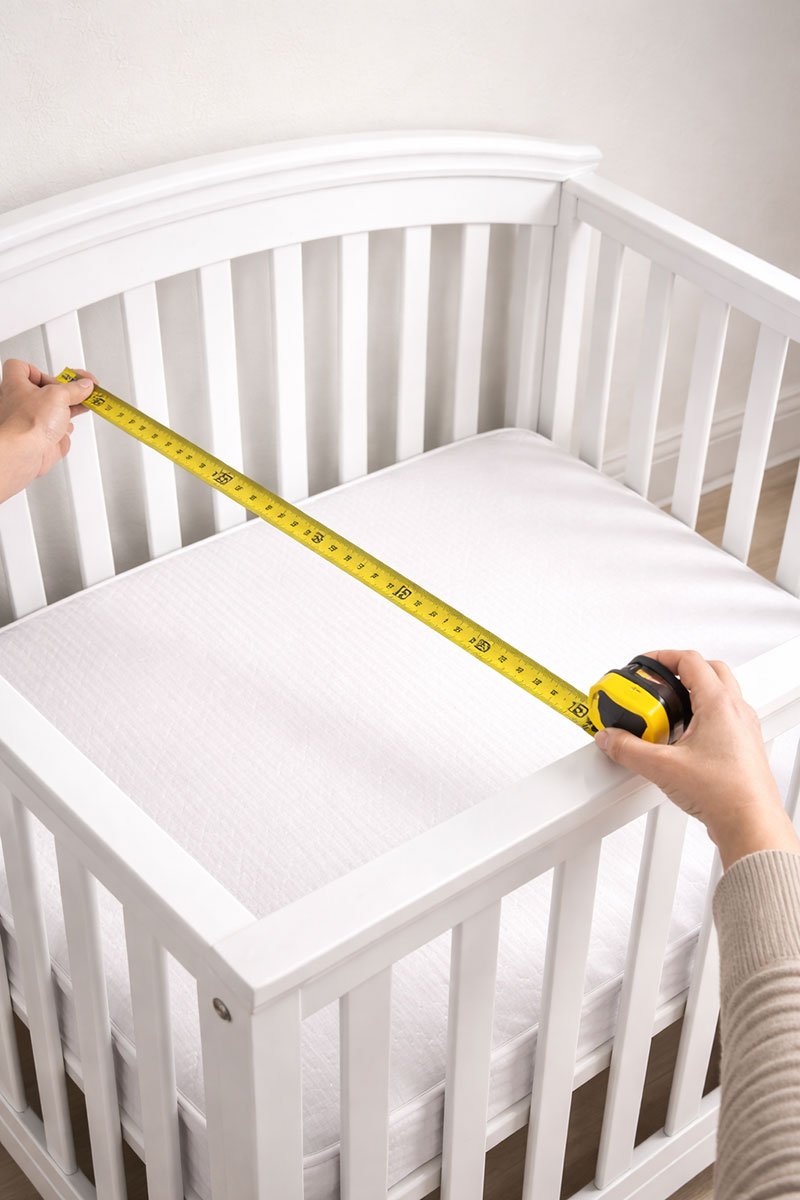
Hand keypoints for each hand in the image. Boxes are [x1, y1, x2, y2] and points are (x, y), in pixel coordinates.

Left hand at [0, 360, 97, 503]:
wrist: (26, 452)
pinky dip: (67, 425)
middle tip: (83, 387)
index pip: (22, 368)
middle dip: (66, 388)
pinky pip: (57, 427)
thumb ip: (74, 388)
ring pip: (53, 409)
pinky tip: (74, 423)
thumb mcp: (58, 395)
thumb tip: (84, 385)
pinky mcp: (42, 436)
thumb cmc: (27, 423)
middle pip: (45, 389)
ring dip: (70, 406)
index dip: (40, 370)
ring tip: (86, 402)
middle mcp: (21, 402)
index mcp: (16, 385)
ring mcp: (32, 420)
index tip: (58, 376)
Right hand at [594, 649, 799, 869]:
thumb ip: (628, 749)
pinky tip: (683, 738)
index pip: (690, 660)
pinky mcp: (744, 745)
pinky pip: (724, 716)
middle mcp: (736, 710)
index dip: (663, 657)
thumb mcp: (662, 767)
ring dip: (693, 693)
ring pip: (719, 693)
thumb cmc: (725, 794)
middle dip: (679, 670)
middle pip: (709, 670)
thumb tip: (610, 738)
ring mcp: (743, 727)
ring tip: (667, 711)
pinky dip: (702, 716)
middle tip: (656, 683)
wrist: (750, 823)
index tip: (644, 665)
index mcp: (719, 703)